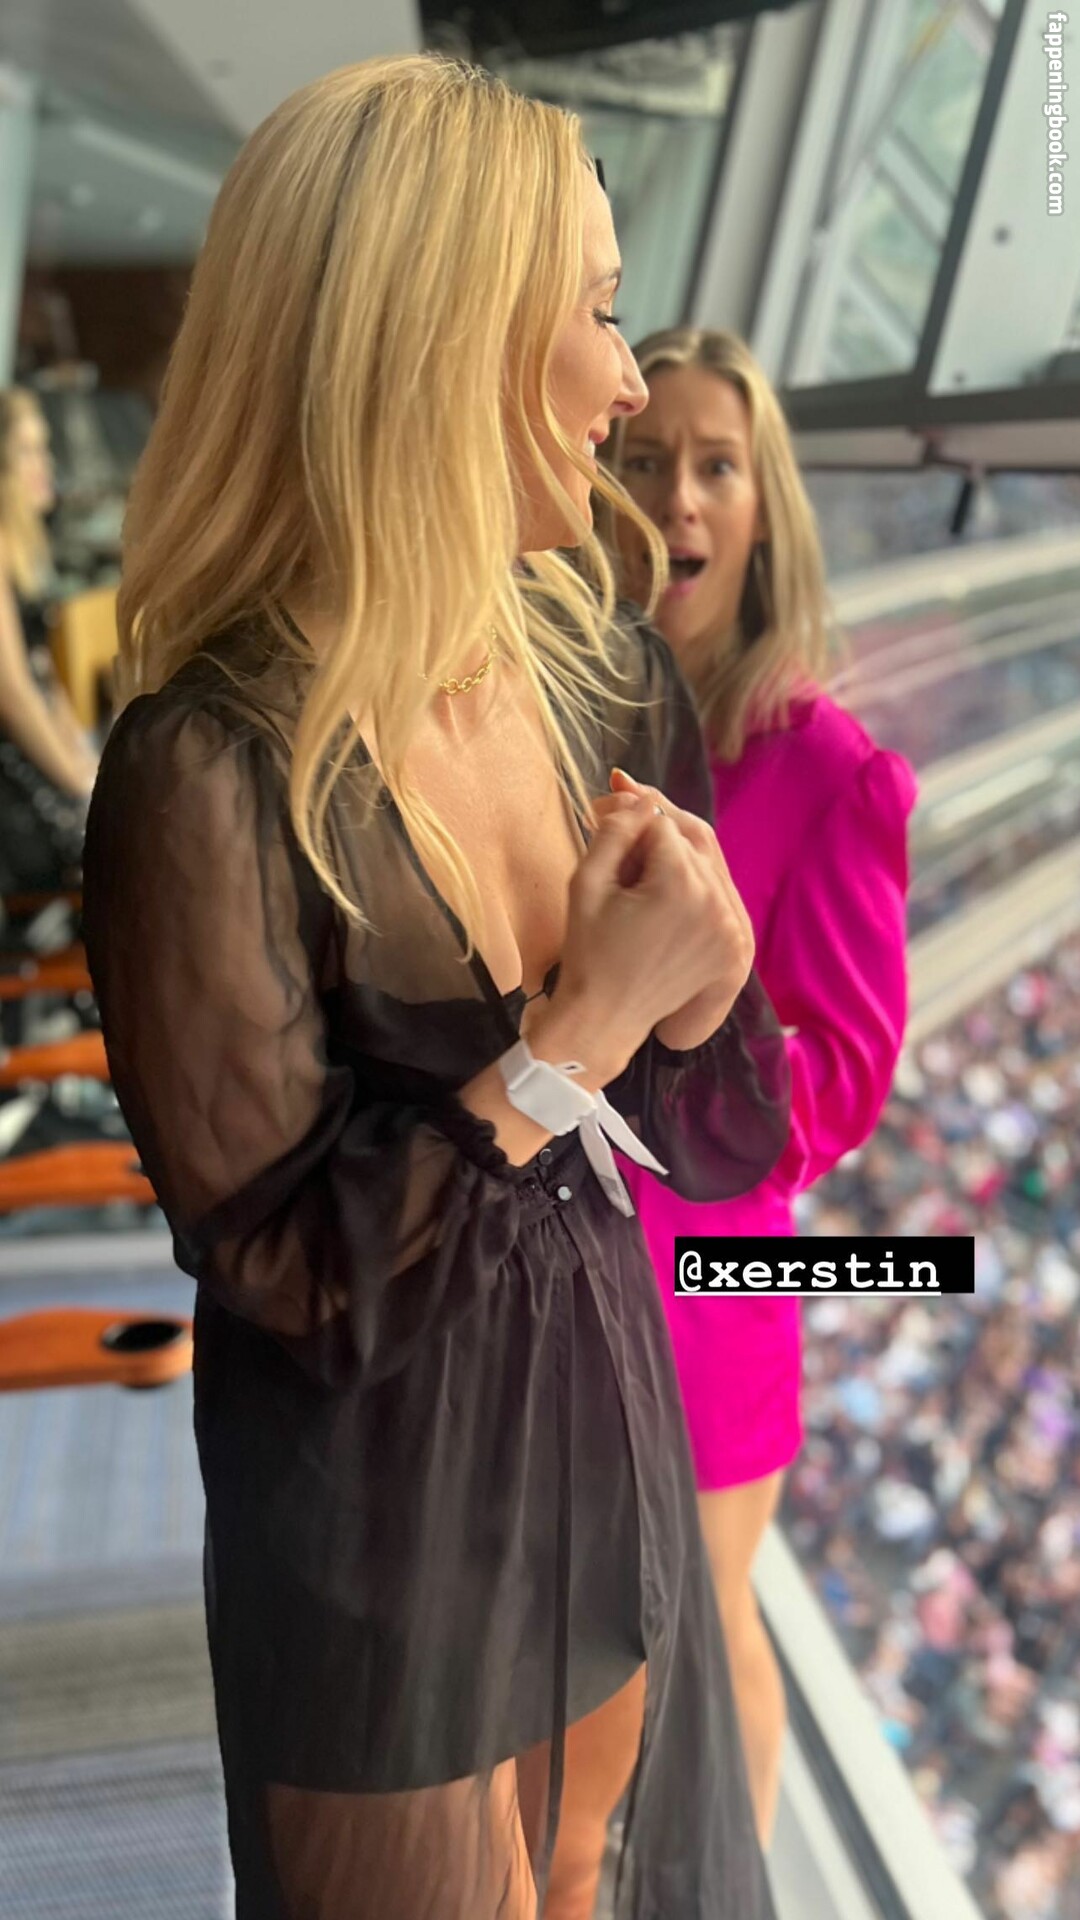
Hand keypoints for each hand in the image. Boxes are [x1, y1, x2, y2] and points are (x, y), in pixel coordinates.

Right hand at [531, 770, 753, 1081]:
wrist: (605, 1018)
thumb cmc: (588, 951)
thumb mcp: (586, 882)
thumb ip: (614, 830)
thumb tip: (639, 798)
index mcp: (680, 885)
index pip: (658, 822)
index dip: (626, 812)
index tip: (596, 809)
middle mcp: (717, 902)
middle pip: (690, 834)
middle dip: (654, 821)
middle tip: (614, 809)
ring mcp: (734, 926)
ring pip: (708, 859)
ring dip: (675, 845)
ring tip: (636, 844)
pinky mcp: (737, 944)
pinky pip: (720, 890)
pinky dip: (696, 875)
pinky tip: (665, 871)